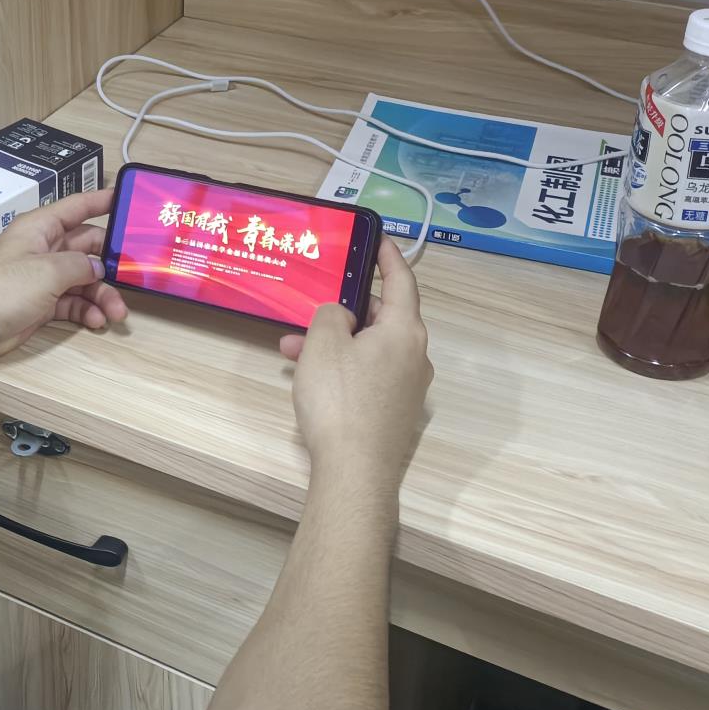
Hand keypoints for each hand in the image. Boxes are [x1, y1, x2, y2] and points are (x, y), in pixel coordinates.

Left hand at [0, 189, 127, 364]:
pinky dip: (87, 311)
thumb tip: (99, 267)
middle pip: (88, 247)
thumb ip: (79, 265)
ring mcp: (42, 278)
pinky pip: (73, 302)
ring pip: (84, 279)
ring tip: (116, 314)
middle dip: (112, 262)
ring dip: (102, 295)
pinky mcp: (41, 304)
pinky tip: (96, 321)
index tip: (133, 200)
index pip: (78, 206)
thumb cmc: (0, 289)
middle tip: (138, 276)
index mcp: (41, 228)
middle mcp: (44, 248)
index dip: (104, 201)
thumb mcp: (46, 271)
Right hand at [279, 239, 432, 489]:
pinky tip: (311, 379)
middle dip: (343, 310)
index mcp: (404, 331)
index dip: (388, 256)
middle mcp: (415, 356)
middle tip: (311, 305)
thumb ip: (331, 315)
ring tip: (292, 350)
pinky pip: (369, 375)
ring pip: (369, 349)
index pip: (402, 281)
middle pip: (382, 317)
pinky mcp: (395, 412)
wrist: (355, 471)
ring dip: (335, 343)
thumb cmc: (340, 399)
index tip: (378, 238)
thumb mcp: (323, 344)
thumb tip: (343, 317)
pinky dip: (343, 368)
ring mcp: (408, 387)